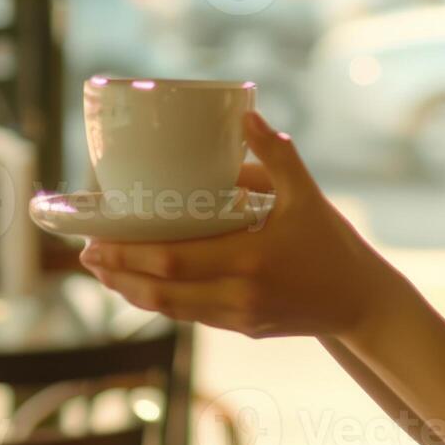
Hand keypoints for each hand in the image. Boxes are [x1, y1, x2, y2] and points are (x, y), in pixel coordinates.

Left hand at [79, 110, 390, 338]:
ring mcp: (238, 317)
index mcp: (249, 258)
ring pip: (170, 310)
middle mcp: (238, 294)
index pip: (171, 261)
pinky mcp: (242, 329)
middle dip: (116, 275)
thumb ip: (277, 155)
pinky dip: (162, 301)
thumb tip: (247, 115)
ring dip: (131, 292)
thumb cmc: (333, 243)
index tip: (95, 240)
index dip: (126, 255)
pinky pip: (191, 316)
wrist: (359, 301)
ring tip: (104, 272)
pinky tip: (146, 285)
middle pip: (159, 292)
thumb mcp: (308, 194)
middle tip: (86, 255)